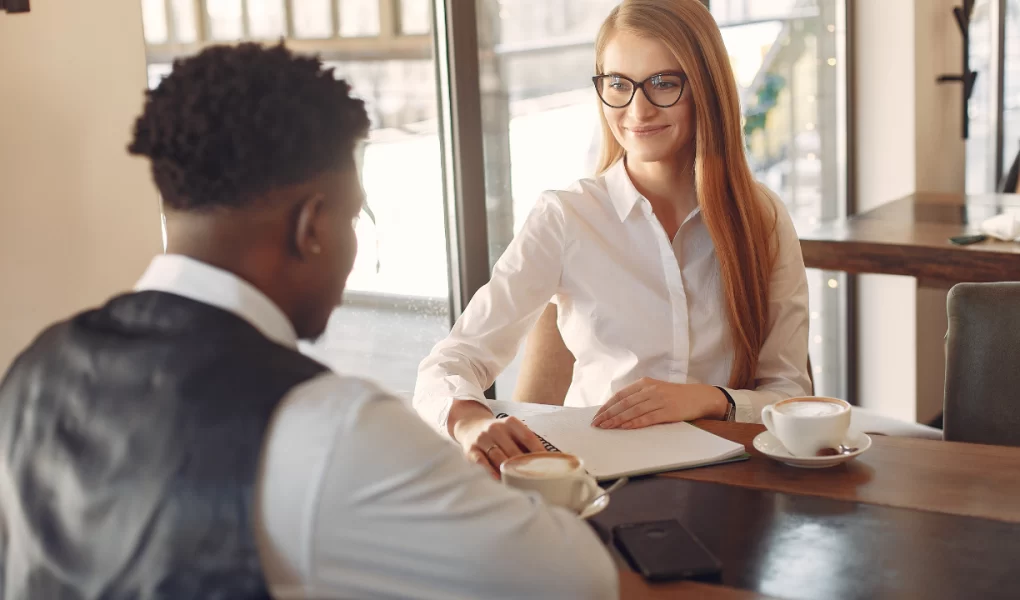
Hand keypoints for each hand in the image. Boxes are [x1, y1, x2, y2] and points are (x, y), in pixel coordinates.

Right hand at [450, 402, 546, 478]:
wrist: (470, 425)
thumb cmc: (498, 433)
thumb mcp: (511, 430)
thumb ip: (526, 443)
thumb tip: (548, 460)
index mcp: (510, 422)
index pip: (528, 438)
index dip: (538, 452)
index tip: (548, 465)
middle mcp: (496, 428)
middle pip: (514, 451)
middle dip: (525, 466)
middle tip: (536, 480)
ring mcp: (482, 438)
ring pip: (498, 457)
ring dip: (509, 471)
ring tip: (520, 484)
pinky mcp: (471, 449)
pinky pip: (481, 461)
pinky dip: (490, 471)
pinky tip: (498, 479)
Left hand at [590, 379, 727, 429]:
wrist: (700, 397)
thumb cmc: (675, 395)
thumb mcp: (655, 390)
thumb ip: (638, 396)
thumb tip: (618, 409)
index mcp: (645, 383)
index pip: (620, 395)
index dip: (607, 406)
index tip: (597, 415)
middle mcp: (650, 390)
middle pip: (624, 403)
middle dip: (608, 414)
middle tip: (597, 424)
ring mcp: (659, 400)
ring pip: (633, 411)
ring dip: (617, 420)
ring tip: (606, 428)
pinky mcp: (667, 412)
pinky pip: (647, 418)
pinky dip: (634, 423)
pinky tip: (624, 428)